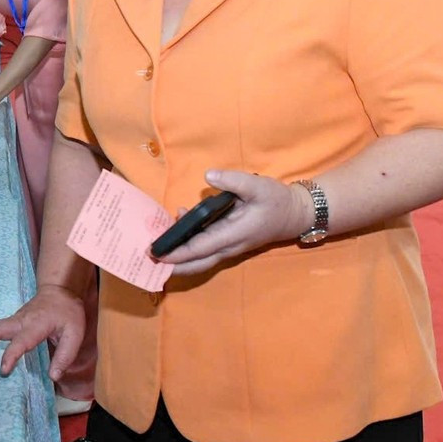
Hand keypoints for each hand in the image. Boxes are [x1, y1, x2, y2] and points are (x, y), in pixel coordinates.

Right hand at [0, 283, 86, 379]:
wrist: (60, 291)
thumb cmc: (67, 313)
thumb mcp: (75, 334)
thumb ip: (64, 356)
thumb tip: (53, 376)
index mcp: (36, 325)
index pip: (21, 341)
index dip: (11, 355)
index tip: (3, 370)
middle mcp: (21, 321)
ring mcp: (14, 319)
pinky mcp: (12, 321)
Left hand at [155, 170, 313, 276]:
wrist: (294, 214)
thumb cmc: (276, 200)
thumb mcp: (257, 185)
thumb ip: (233, 181)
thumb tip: (208, 176)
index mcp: (234, 234)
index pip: (200, 248)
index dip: (177, 252)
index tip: (157, 253)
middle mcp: (229, 246)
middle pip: (197, 264)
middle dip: (173, 265)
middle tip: (148, 260)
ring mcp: (229, 248)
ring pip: (200, 260)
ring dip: (179, 258)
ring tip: (155, 248)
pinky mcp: (228, 244)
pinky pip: (205, 251)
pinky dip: (188, 248)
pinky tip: (175, 230)